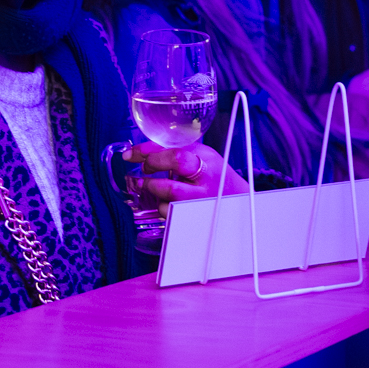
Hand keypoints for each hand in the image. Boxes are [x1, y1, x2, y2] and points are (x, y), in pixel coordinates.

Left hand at [130, 141, 247, 216]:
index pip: (177, 150)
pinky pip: (169, 212)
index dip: (149, 150)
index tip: (131, 153)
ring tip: (148, 185)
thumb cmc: (214, 178)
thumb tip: (143, 151)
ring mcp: (202, 200)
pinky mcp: (194, 217)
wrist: (237, 202)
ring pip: (169, 193)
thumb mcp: (203, 158)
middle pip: (176, 164)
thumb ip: (178, 151)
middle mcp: (207, 178)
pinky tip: (164, 201)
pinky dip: (161, 206)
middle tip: (144, 168)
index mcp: (208, 159)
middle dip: (153, 164)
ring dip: (152, 188)